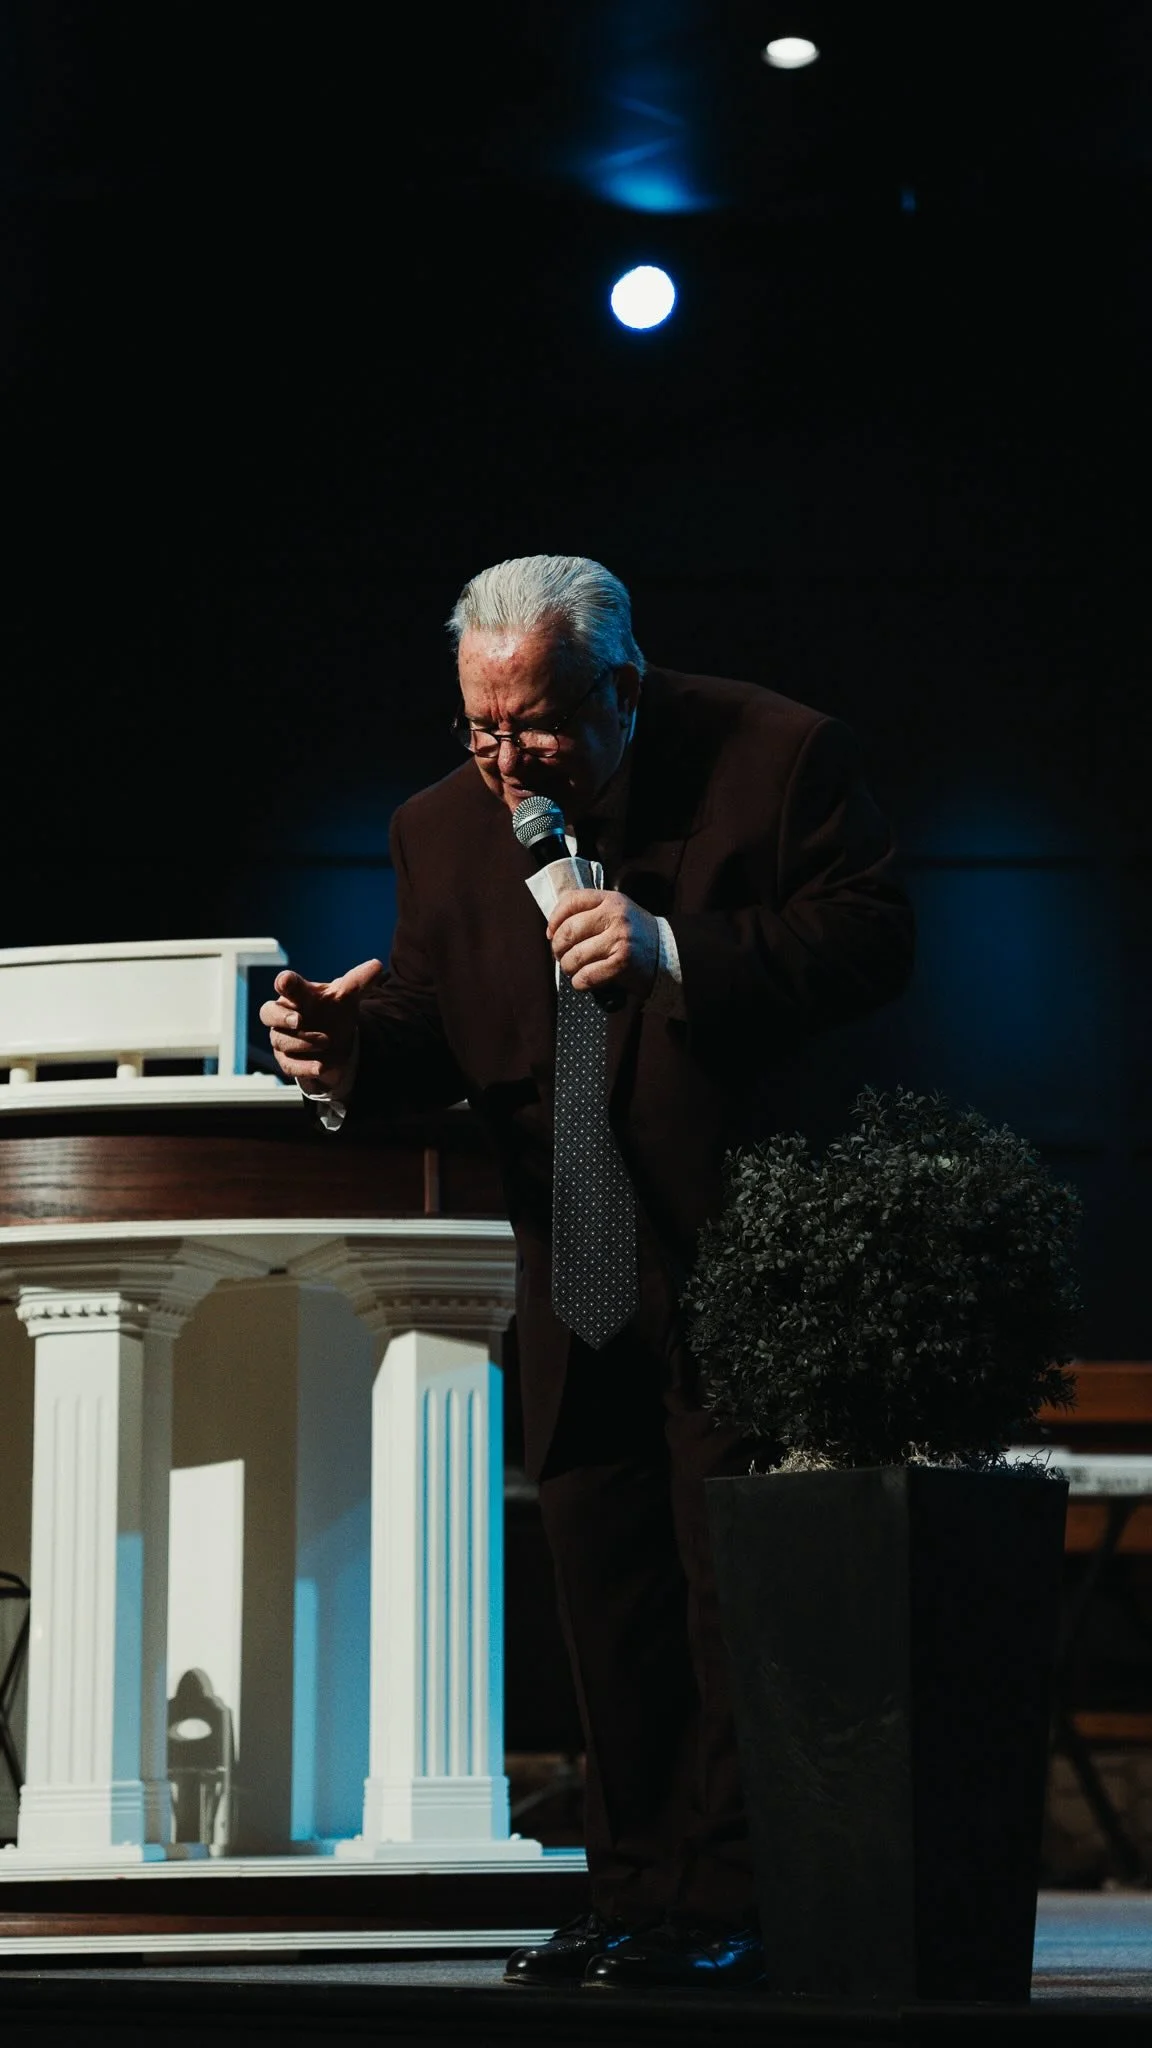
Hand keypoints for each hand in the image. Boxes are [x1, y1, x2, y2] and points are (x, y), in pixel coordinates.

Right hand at [259, 957, 383, 1091]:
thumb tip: (376, 965)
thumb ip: (358, 981)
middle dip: (281, 1016)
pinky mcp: (288, 1061)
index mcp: (296, 995)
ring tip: (327, 1041)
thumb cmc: (333, 1011)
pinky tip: (322, 1066)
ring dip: (303, 1042)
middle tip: (298, 1020)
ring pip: (281, 1041)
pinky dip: (305, 1067)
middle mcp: (284, 1016)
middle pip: (268, 1013)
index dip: (284, 983)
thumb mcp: (346, 997)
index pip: (286, 985)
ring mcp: (283, 1039)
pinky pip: (290, 1066)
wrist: (336, 1043)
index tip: (285, 981)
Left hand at [546, 888, 658, 998]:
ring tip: (575, 969)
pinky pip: (586, 976)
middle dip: (558, 949)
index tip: (551, 933)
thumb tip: (553, 929)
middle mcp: (615, 916)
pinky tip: (585, 981)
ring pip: (574, 957)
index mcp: (612, 900)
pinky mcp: (621, 964)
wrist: (667, 955)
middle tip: (562, 956)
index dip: (554, 919)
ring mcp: (619, 940)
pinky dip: (580, 983)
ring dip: (568, 968)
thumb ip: (590, 912)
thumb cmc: (635, 935)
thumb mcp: (617, 912)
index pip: (571, 901)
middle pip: (568, 932)